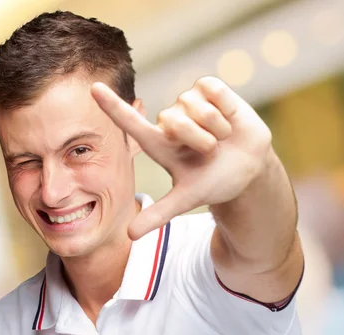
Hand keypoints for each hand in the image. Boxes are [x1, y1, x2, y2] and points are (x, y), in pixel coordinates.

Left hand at [91, 77, 274, 239]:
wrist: (249, 167)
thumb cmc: (214, 181)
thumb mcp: (186, 199)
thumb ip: (158, 215)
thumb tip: (129, 236)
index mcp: (159, 144)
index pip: (131, 124)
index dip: (113, 107)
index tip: (94, 89)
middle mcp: (171, 120)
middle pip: (176, 123)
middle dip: (200, 142)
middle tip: (210, 153)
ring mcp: (189, 102)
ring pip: (198, 109)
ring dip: (216, 129)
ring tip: (222, 138)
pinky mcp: (209, 88)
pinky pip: (214, 91)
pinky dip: (227, 108)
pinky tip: (229, 119)